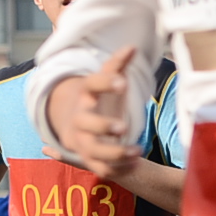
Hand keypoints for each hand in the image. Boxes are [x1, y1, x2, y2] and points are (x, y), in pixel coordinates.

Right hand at [44, 49, 142, 174]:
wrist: (77, 125)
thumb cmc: (100, 100)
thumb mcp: (108, 81)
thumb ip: (118, 65)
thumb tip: (132, 47)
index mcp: (86, 96)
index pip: (91, 85)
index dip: (105, 83)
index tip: (123, 82)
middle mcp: (81, 119)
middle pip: (86, 124)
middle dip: (103, 126)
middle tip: (123, 126)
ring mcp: (83, 141)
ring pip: (94, 150)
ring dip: (115, 152)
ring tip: (138, 150)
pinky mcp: (90, 160)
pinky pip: (102, 168)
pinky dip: (119, 168)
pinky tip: (136, 162)